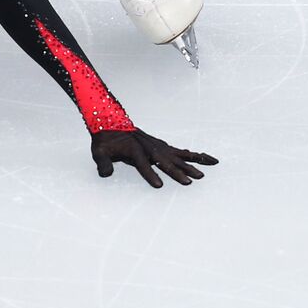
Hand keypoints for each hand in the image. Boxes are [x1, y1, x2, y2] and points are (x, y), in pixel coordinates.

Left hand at [90, 128, 217, 187]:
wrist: (111, 121)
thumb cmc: (105, 139)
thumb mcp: (98, 151)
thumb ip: (102, 162)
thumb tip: (105, 174)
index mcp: (134, 149)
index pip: (143, 164)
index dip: (150, 175)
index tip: (158, 185)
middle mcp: (150, 147)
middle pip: (166, 162)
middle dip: (178, 172)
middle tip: (189, 182)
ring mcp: (158, 146)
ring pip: (179, 156)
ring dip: (193, 163)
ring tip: (208, 169)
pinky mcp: (163, 146)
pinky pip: (182, 151)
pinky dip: (195, 155)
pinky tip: (208, 159)